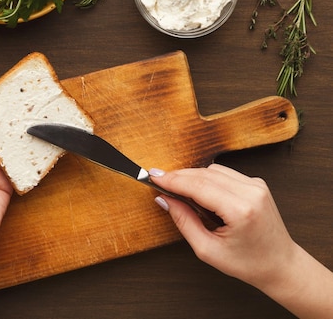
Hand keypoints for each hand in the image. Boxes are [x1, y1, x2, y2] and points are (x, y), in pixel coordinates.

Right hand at [149, 164, 294, 288]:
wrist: (280, 264)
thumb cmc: (248, 263)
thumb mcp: (207, 250)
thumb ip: (184, 221)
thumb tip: (164, 200)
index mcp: (240, 210)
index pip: (197, 186)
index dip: (172, 180)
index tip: (153, 177)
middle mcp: (251, 192)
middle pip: (204, 173)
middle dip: (178, 176)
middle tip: (158, 182)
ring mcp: (256, 185)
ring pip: (212, 170)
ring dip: (192, 177)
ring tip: (178, 192)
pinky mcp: (256, 183)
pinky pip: (224, 173)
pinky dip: (207, 179)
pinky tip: (199, 193)